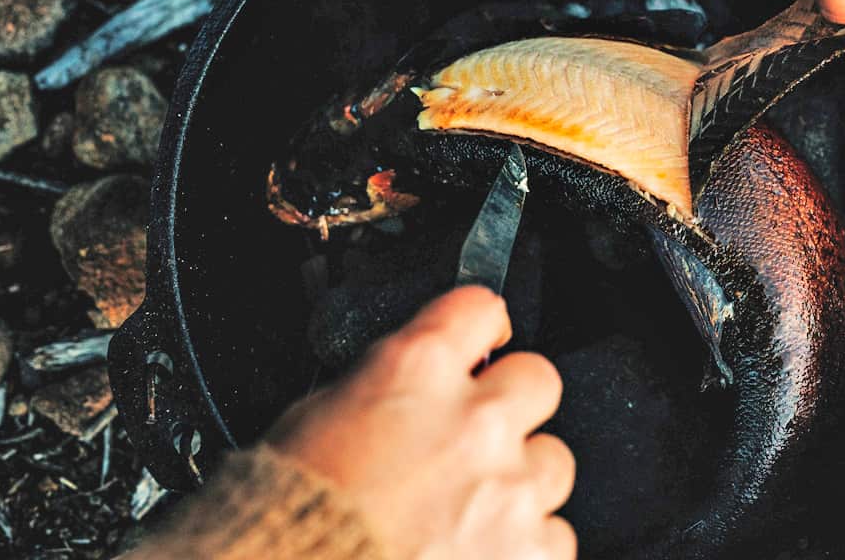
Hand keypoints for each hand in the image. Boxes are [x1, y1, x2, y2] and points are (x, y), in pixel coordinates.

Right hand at [268, 286, 575, 559]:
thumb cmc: (292, 512)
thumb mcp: (315, 420)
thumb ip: (381, 387)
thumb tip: (407, 387)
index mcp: (415, 371)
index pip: (480, 308)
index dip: (478, 328)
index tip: (480, 344)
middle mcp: (475, 421)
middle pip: (537, 379)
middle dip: (510, 402)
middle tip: (475, 436)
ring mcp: (510, 489)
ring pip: (551, 461)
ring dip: (519, 480)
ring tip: (468, 511)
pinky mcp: (531, 550)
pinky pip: (552, 535)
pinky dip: (522, 545)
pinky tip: (477, 551)